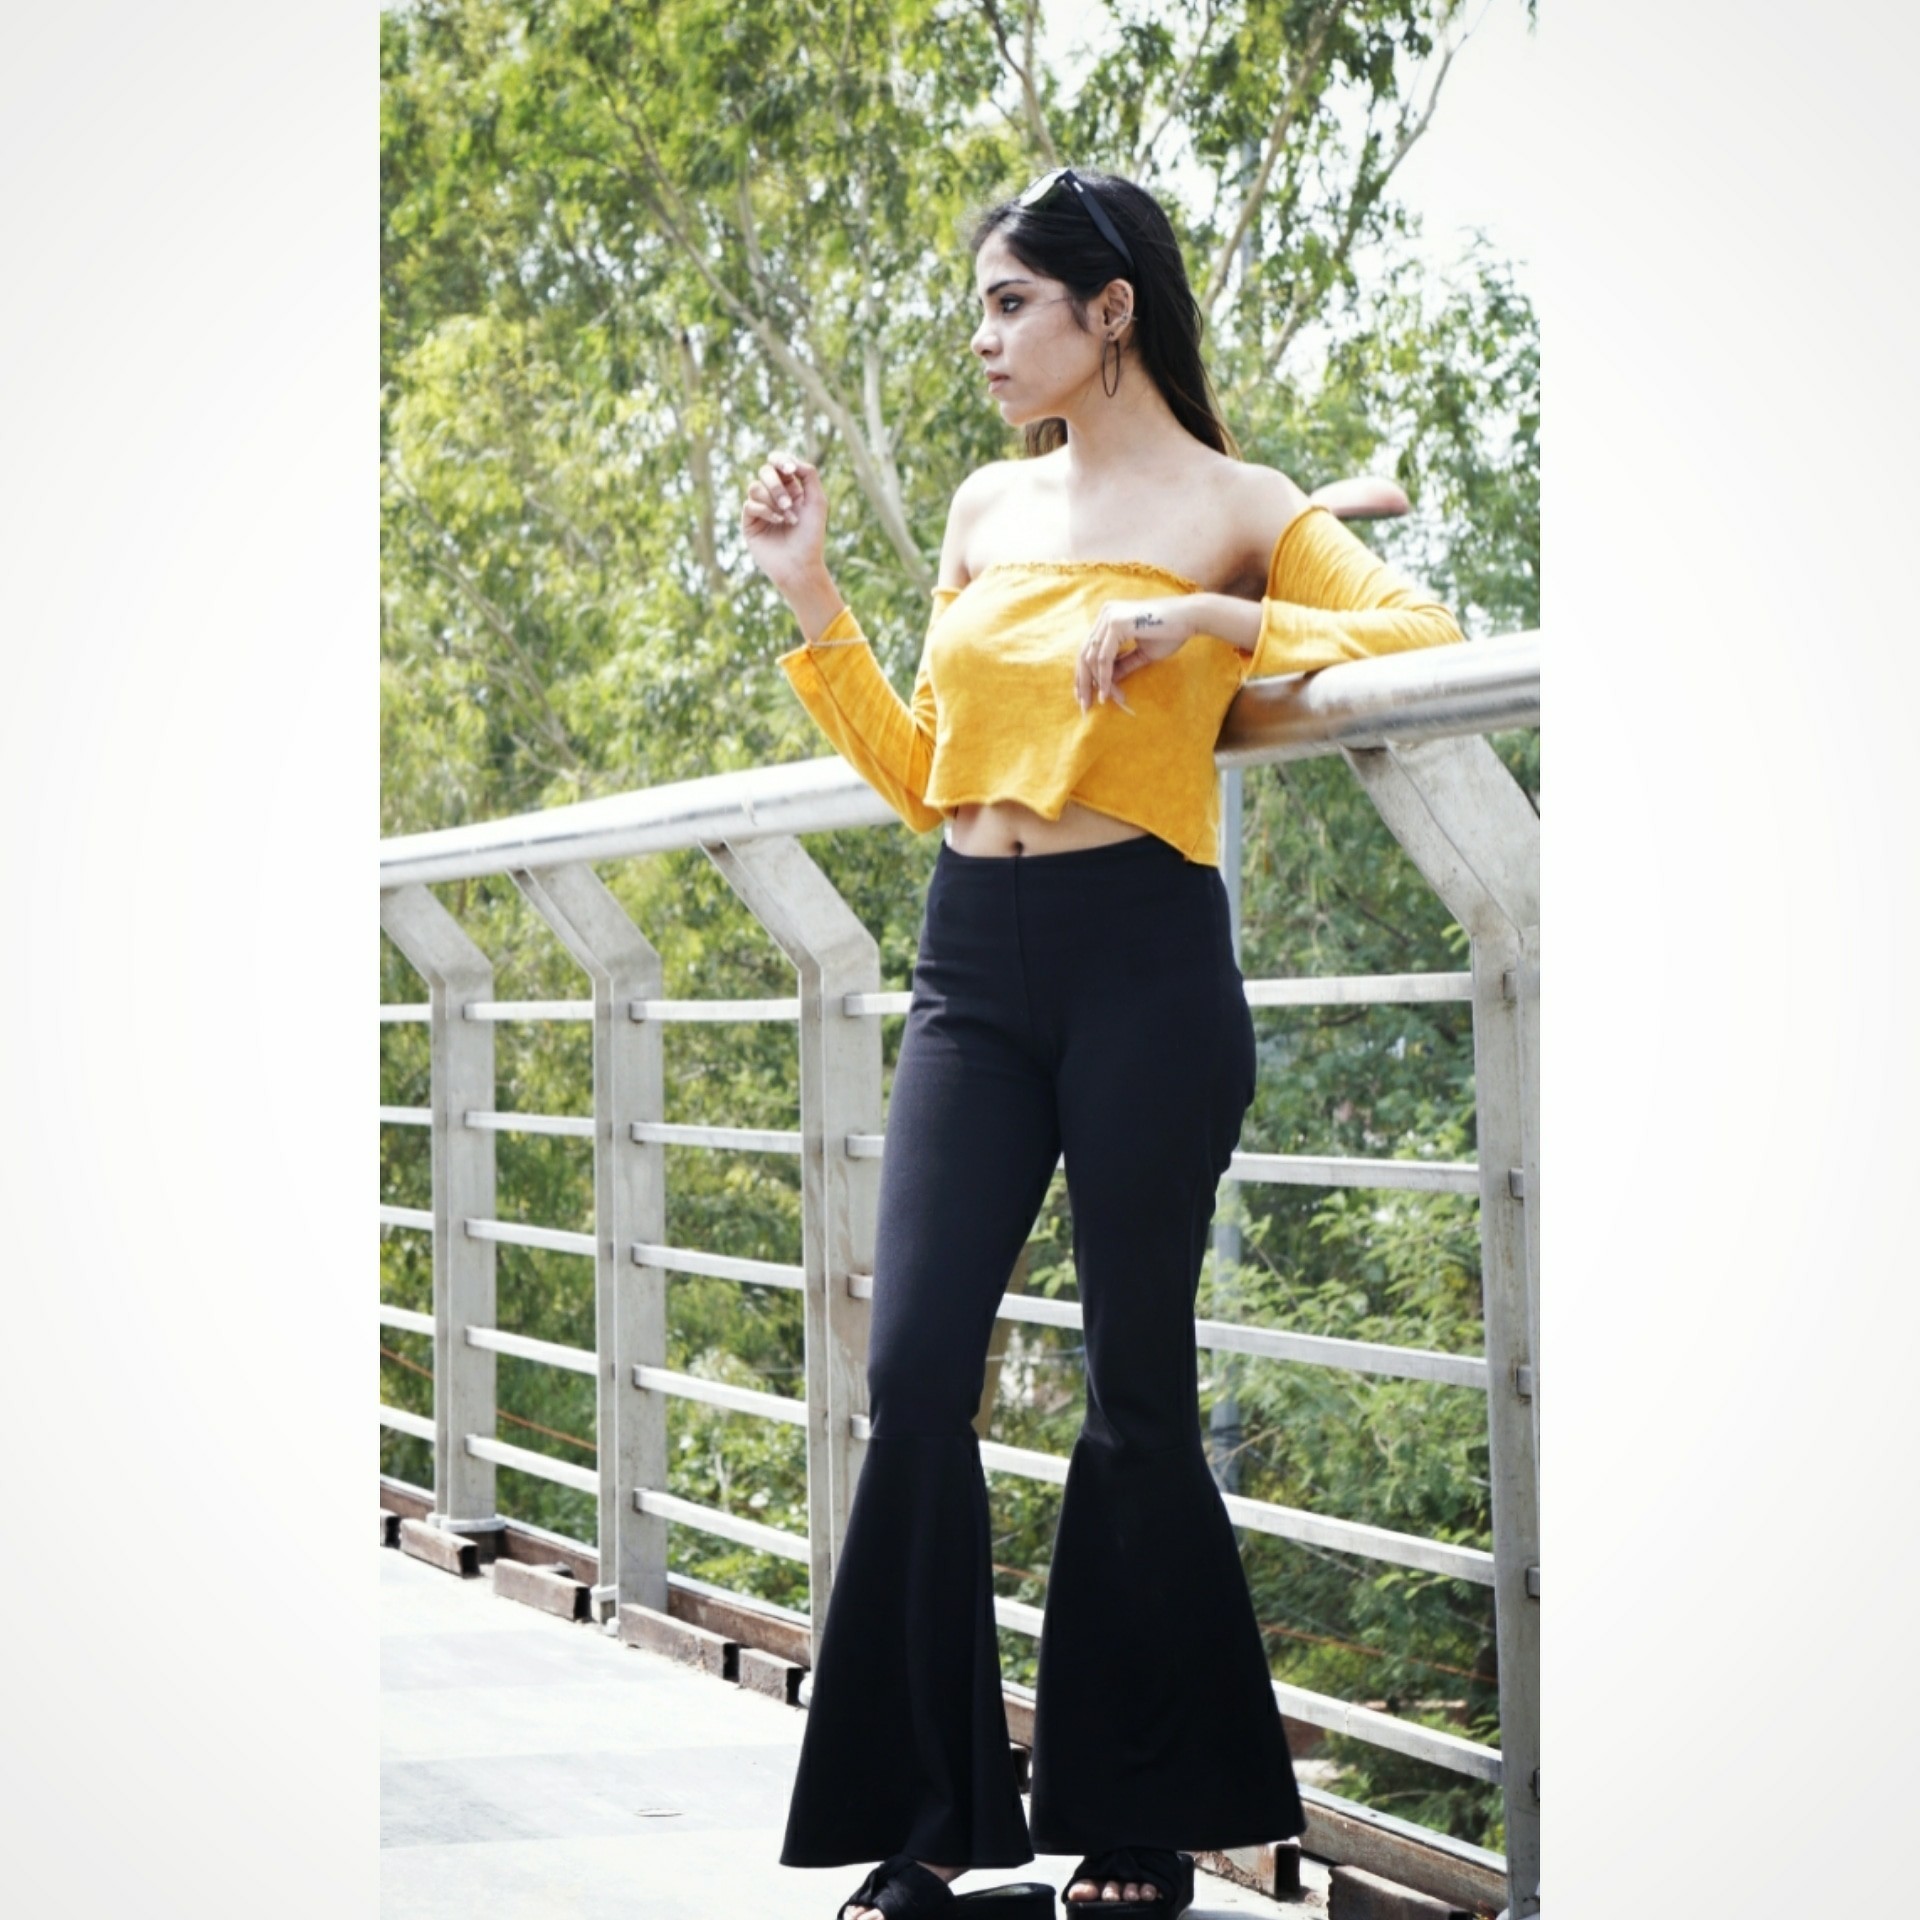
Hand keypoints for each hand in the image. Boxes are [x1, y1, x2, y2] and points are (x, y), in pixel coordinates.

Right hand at [742, 450, 829, 593]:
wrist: (800, 565)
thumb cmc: (811, 536)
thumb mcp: (818, 501)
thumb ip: (809, 475)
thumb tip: (791, 460)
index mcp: (791, 489)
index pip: (779, 464)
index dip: (782, 461)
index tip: (791, 470)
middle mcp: (774, 496)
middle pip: (765, 471)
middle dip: (777, 485)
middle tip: (789, 504)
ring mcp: (760, 509)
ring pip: (755, 486)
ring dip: (773, 500)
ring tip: (787, 518)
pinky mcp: (749, 522)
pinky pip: (749, 504)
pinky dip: (765, 510)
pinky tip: (777, 522)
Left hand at [1076, 597, 1192, 713]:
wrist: (1191, 618)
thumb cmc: (1171, 632)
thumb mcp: (1141, 653)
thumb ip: (1122, 664)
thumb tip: (1106, 683)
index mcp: (1109, 616)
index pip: (1089, 649)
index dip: (1085, 674)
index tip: (1086, 695)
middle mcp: (1105, 613)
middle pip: (1084, 653)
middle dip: (1083, 682)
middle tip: (1084, 706)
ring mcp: (1109, 616)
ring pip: (1092, 658)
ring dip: (1098, 683)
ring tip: (1104, 701)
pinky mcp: (1116, 623)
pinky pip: (1103, 657)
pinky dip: (1104, 677)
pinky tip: (1107, 693)